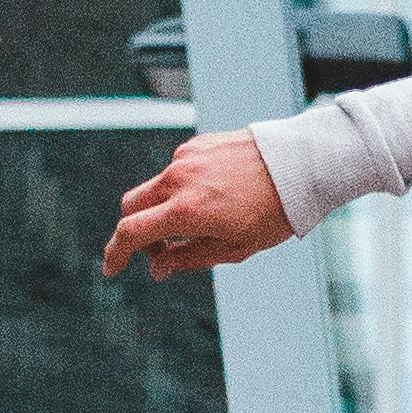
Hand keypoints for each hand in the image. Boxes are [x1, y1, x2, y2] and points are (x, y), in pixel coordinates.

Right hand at [100, 131, 292, 280]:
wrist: (299, 166)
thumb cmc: (271, 213)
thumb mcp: (233, 248)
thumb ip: (188, 258)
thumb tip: (159, 268)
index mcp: (185, 211)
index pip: (131, 232)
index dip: (116, 254)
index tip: (113, 268)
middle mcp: (179, 180)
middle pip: (132, 206)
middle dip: (137, 230)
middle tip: (163, 250)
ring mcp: (186, 158)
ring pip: (155, 188)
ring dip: (163, 209)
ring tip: (201, 223)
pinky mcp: (198, 144)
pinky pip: (177, 170)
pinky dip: (182, 189)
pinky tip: (215, 196)